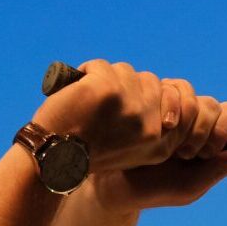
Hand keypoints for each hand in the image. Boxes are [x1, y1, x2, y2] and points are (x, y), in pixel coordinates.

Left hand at [32, 59, 168, 173]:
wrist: (54, 160)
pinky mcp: (108, 90)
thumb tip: (160, 88)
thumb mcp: (132, 150)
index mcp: (161, 144)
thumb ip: (149, 126)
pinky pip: (101, 66)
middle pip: (149, 81)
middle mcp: (151, 126)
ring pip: (125, 71)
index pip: (172, 98)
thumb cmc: (88, 153)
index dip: (149, 93)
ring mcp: (131, 106)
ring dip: (104, 77)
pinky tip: (75, 90)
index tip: (126, 101)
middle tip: (104, 104)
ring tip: (88, 100)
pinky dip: (84, 72)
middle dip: (126, 84)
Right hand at [88, 81, 226, 212]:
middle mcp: (200, 122)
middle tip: (195, 154)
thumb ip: (217, 171)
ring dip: (190, 121)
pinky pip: (173, 88)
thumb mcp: (188, 186)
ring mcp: (178, 107)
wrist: (111, 180)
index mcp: (214, 144)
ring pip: (199, 97)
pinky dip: (170, 107)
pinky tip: (159, 127)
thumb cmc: (153, 189)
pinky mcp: (157, 95)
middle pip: (222, 109)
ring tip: (172, 146)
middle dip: (214, 130)